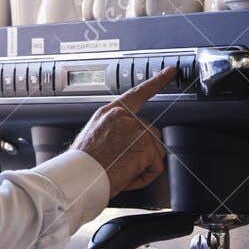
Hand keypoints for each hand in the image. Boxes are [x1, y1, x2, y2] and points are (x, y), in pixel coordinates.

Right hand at [70, 66, 174, 194]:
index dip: (156, 81)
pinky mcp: (146, 146)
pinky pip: (156, 167)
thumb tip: (127, 144)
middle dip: (142, 151)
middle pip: (150, 133)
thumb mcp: (93, 137)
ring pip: (155, 151)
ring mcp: (137, 130)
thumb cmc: (81, 165)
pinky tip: (127, 176)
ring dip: (142, 165)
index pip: (137, 93)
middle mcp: (124, 117)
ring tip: (119, 171)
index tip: (170, 71)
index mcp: (109, 113)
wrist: (78, 177)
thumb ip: (113, 132)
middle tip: (119, 164)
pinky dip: (144, 177)